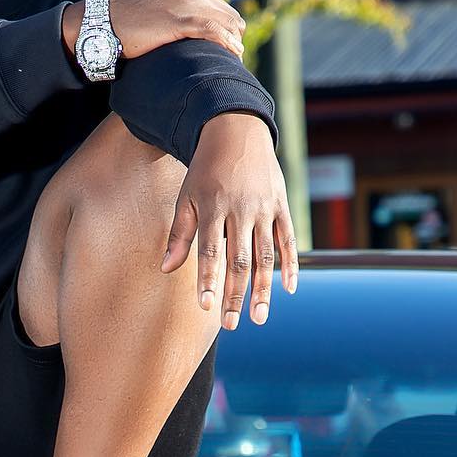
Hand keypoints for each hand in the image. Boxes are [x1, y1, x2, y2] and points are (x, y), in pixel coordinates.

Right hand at [63, 0, 244, 61]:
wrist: (105, 21)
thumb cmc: (123, 18)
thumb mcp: (150, 3)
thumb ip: (169, 4)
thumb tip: (177, 16)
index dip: (225, 18)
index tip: (229, 35)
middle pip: (226, 11)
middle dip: (234, 32)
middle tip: (234, 53)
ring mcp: (185, 5)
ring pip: (225, 20)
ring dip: (234, 40)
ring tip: (236, 58)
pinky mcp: (180, 21)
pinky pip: (214, 30)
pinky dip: (227, 43)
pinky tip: (233, 54)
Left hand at [161, 113, 297, 327]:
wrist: (237, 131)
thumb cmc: (205, 171)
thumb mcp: (186, 197)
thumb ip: (180, 235)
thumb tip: (166, 269)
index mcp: (213, 209)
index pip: (209, 252)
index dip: (208, 280)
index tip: (205, 307)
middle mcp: (240, 210)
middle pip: (239, 260)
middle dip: (235, 295)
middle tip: (231, 325)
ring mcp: (264, 208)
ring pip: (265, 256)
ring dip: (263, 289)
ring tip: (258, 317)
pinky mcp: (281, 205)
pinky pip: (288, 239)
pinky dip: (290, 264)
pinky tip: (288, 290)